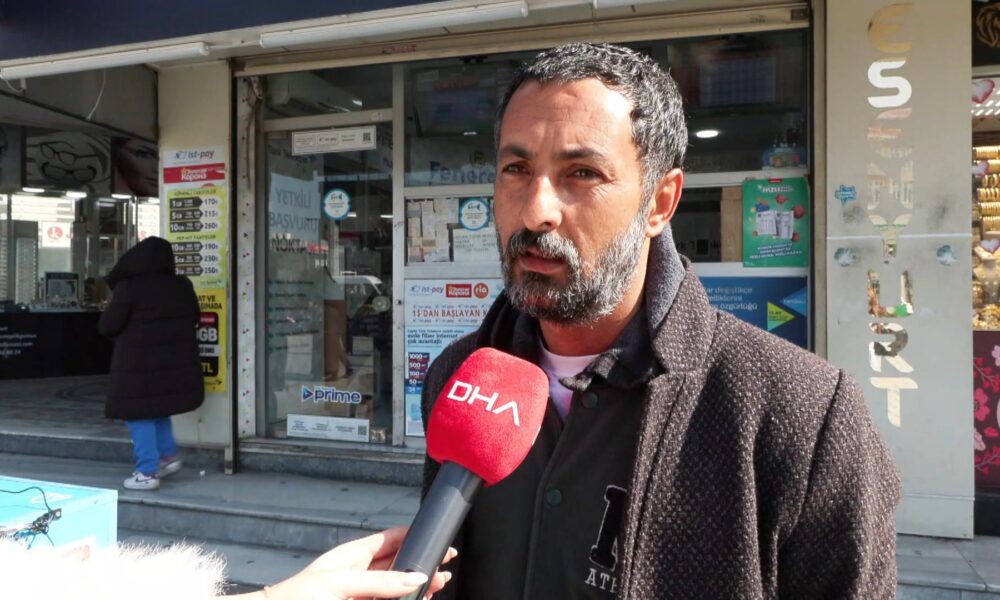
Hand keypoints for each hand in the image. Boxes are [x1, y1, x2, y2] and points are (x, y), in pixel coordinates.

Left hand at [255, 527, 455, 599]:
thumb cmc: (299, 597)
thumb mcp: (343, 583)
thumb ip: (381, 581)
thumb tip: (414, 577)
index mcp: (353, 555)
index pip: (390, 539)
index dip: (414, 537)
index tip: (436, 540)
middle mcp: (360, 574)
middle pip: (398, 566)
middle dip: (421, 566)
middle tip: (445, 567)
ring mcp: (361, 594)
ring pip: (396, 588)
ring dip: (416, 588)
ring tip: (437, 587)